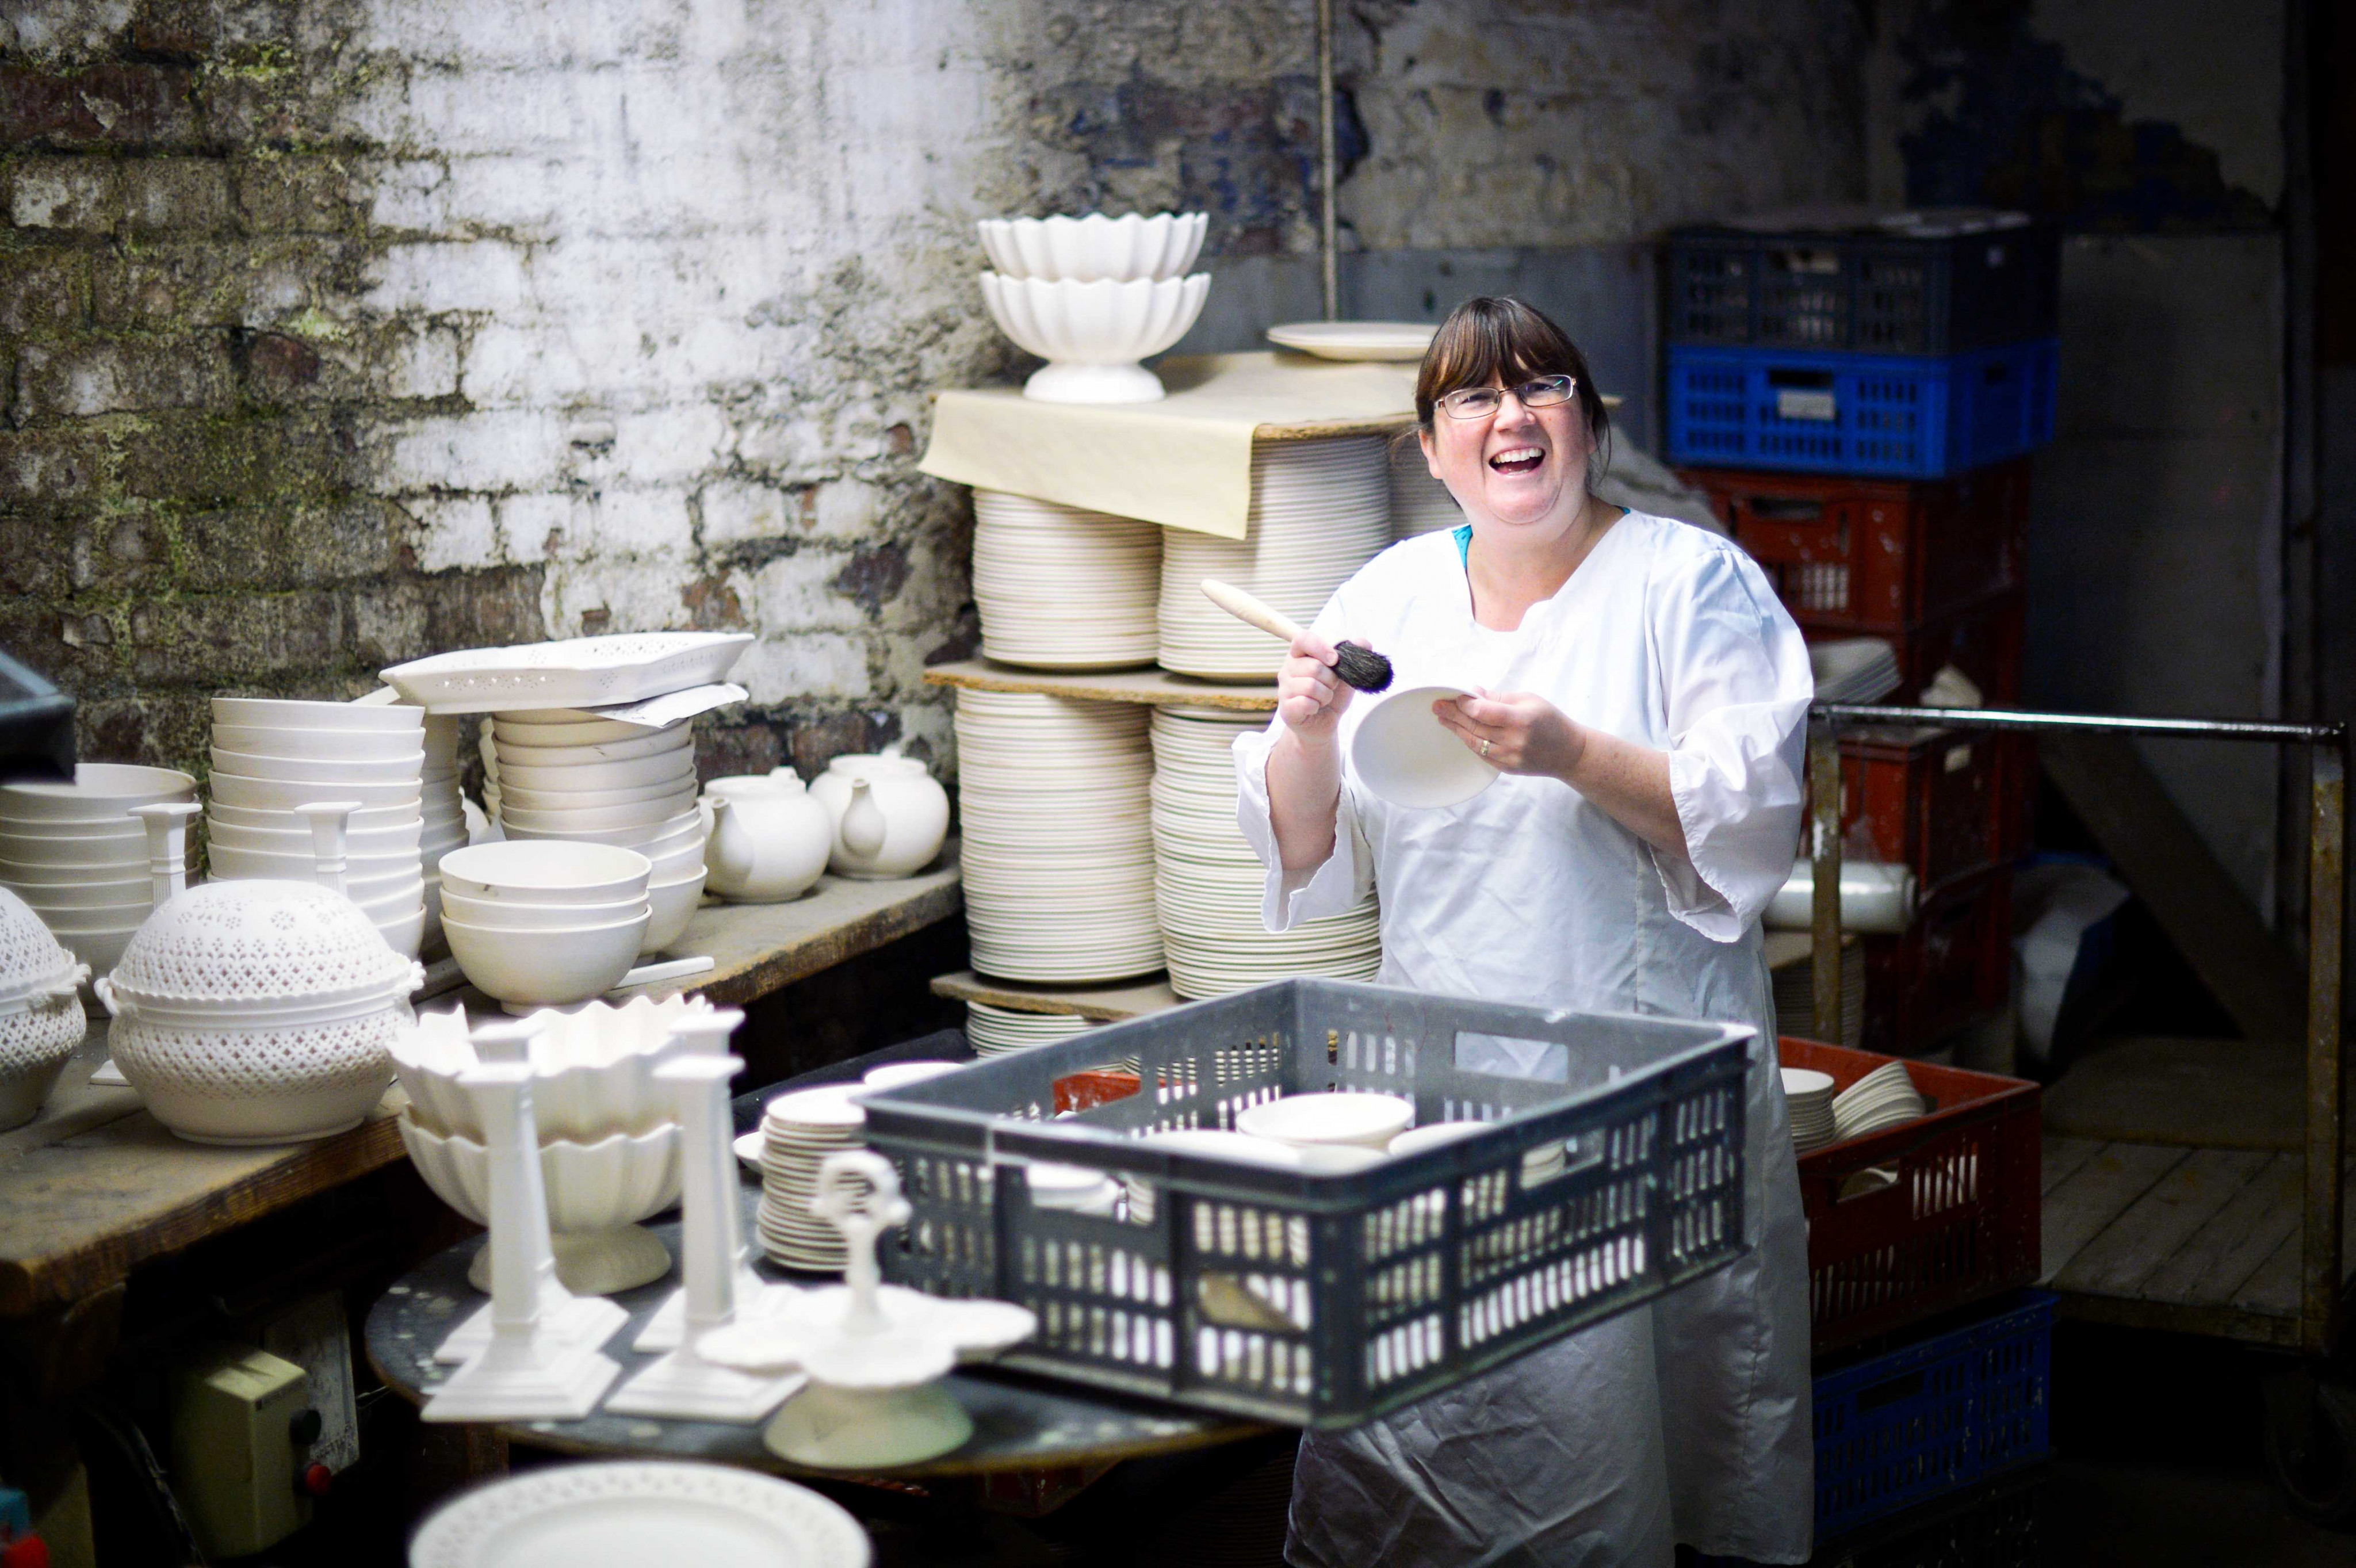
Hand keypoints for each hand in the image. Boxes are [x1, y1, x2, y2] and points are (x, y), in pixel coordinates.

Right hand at [1275, 629, 1353, 744]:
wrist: (1326, 723)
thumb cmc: (1334, 694)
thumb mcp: (1347, 672)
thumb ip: (1354, 654)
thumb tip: (1363, 643)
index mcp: (1301, 655)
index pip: (1303, 639)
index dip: (1320, 647)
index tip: (1335, 659)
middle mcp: (1288, 669)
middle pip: (1313, 667)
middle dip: (1331, 680)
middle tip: (1331, 687)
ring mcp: (1284, 689)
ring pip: (1310, 686)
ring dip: (1326, 695)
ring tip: (1323, 699)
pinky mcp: (1286, 709)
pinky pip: (1305, 703)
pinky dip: (1317, 707)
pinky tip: (1315, 709)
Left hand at [1434, 688, 1585, 778]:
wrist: (1569, 752)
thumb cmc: (1551, 720)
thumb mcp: (1529, 700)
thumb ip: (1499, 698)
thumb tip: (1474, 692)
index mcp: (1521, 720)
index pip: (1484, 711)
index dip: (1465, 704)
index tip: (1454, 696)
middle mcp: (1513, 741)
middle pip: (1475, 727)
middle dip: (1453, 715)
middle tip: (1437, 706)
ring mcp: (1509, 757)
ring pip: (1474, 742)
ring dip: (1456, 729)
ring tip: (1442, 718)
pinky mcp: (1506, 768)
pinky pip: (1481, 754)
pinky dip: (1470, 741)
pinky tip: (1461, 732)